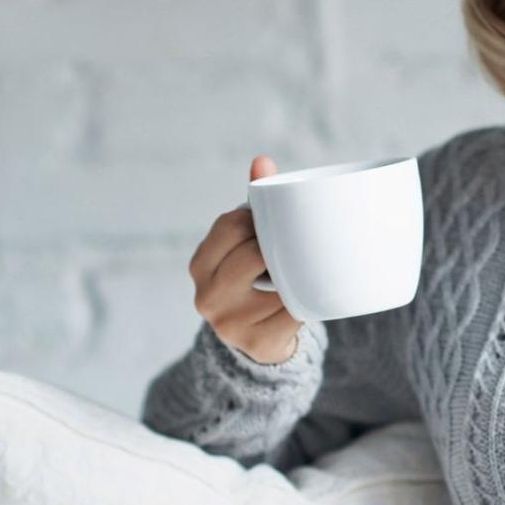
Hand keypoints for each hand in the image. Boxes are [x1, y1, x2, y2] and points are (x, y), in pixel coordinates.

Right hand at [188, 155, 300, 364]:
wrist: (259, 342)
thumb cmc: (254, 278)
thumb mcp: (245, 245)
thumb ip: (254, 206)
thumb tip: (262, 160)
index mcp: (199, 264)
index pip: (231, 225)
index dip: (258, 220)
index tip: (272, 224)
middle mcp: (206, 295)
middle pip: (253, 253)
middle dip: (277, 247)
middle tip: (293, 248)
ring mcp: (229, 324)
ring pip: (278, 282)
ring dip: (295, 275)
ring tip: (299, 273)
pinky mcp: (257, 344)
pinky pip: (294, 312)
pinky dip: (305, 302)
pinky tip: (305, 299)